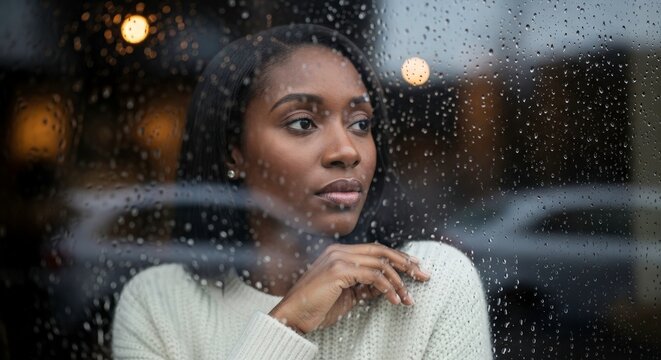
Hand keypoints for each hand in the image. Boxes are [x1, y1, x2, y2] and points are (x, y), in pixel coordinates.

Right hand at [268, 242, 430, 333]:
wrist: (293, 316)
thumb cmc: (317, 308)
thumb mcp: (347, 296)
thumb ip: (364, 286)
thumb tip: (386, 287)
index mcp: (339, 253)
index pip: (375, 250)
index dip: (397, 259)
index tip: (415, 269)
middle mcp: (339, 251)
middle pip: (381, 251)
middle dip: (406, 264)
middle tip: (424, 275)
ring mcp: (338, 259)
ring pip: (380, 264)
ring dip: (399, 282)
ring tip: (409, 298)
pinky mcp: (338, 270)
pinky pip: (373, 276)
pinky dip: (388, 288)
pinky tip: (395, 300)